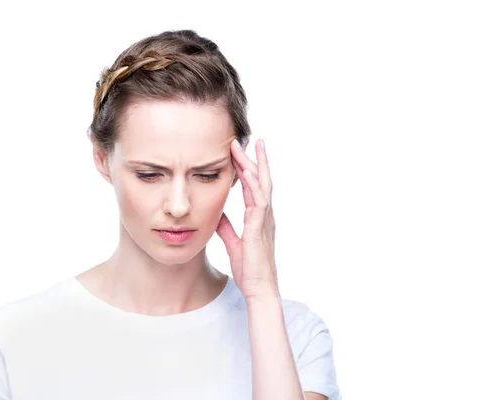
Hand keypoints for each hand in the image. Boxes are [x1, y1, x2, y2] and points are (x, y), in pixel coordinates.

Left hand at [216, 138, 279, 300]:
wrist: (258, 289)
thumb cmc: (249, 268)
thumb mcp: (233, 243)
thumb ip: (227, 227)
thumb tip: (217, 213)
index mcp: (258, 218)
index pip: (253, 187)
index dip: (247, 169)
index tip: (240, 153)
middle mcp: (264, 216)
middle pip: (260, 181)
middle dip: (254, 159)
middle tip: (247, 140)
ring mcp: (264, 221)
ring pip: (261, 186)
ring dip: (253, 165)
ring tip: (247, 146)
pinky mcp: (259, 229)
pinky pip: (258, 203)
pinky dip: (253, 186)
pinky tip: (246, 172)